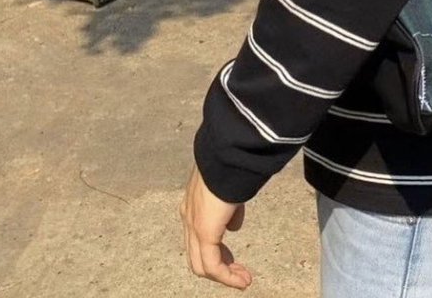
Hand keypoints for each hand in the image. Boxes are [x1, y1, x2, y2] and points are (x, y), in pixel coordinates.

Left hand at [180, 165, 252, 288]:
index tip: (235, 259)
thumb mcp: (229, 188)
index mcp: (192, 204)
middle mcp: (188, 217)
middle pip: (197, 256)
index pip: (199, 238)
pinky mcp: (204, 232)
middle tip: (240, 273)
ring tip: (243, 280)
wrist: (226, 152)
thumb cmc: (230, 163)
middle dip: (220, 268)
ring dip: (224, 275)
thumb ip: (230, 209)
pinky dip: (227, 277)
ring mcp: (193, 226)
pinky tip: (241, 280)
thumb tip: (234, 226)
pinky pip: (213, 266)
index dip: (218, 251)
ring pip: (202, 265)